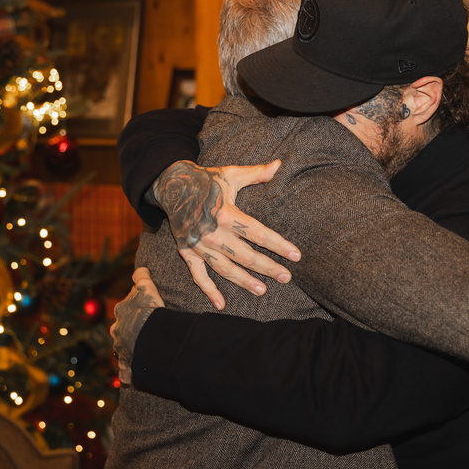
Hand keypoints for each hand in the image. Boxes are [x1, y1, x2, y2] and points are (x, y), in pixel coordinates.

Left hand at [110, 268, 164, 384]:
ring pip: (122, 350)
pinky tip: (132, 376)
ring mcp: (121, 350)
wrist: (149, 338)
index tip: (141, 309)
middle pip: (120, 329)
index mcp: (121, 313)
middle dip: (127, 331)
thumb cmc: (148, 311)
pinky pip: (126, 371)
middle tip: (138, 332)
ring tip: (138, 352)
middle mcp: (117, 331)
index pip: (125, 308)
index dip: (133, 308)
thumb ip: (141, 278)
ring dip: (128, 351)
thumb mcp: (145, 289)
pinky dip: (128, 374)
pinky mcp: (127, 366)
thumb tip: (141, 268)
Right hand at [152, 159, 300, 309]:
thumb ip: (257, 173)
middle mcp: (212, 232)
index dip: (279, 245)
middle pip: (246, 255)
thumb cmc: (207, 180)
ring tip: (263, 290)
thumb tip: (279, 164)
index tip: (296, 256)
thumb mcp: (231, 174)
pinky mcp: (187, 252)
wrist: (171, 185)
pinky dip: (208, 291)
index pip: (259, 234)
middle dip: (268, 267)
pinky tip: (221, 304)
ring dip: (244, 281)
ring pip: (225, 269)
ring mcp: (199, 245)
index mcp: (226, 213)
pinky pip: (198, 275)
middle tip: (287, 277)